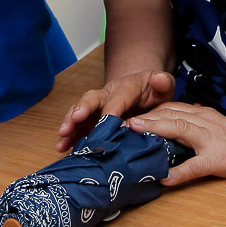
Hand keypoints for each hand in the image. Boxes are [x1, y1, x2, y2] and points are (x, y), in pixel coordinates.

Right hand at [56, 69, 175, 151]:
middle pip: (91, 99)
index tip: (107, 121)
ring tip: (62, 138)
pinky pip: (78, 127)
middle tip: (74, 120)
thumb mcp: (164, 86)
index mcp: (126, 87)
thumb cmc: (154, 92)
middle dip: (82, 109)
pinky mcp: (91, 121)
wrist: (144, 93)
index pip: (118, 97)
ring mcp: (97, 108)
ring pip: (80, 112)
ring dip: (70, 125)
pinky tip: (62, 148)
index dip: (111, 109)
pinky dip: (70, 137)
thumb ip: (163, 82)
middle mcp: (107, 95)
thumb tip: (159, 78)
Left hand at [127, 103, 225, 186]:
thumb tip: (167, 134)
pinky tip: (164, 179)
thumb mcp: (216, 130)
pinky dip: (179, 172)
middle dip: (143, 116)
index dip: (146, 110)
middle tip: (119, 122)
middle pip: (169, 113)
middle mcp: (205, 122)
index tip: (125, 116)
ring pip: (179, 129)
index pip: (170, 107)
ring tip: (133, 133)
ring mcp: (212, 140)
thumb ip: (194, 128)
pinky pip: (196, 166)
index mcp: (203, 115)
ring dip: (154, 129)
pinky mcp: (219, 159)